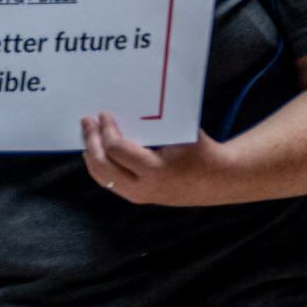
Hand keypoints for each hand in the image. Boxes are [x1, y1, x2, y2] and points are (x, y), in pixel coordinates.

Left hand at [80, 114, 244, 206]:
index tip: (104, 115)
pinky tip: (96, 154)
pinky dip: (100, 167)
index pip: (117, 149)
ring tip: (87, 138)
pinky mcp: (138, 198)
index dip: (107, 130)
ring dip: (91, 155)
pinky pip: (110, 183)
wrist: (219, 180)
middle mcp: (144, 187)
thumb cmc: (203, 151)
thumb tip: (129, 109)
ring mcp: (139, 196)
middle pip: (103, 164)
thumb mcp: (184, 134)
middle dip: (92, 141)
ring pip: (102, 177)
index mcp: (156, 170)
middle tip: (87, 123)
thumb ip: (157, 126)